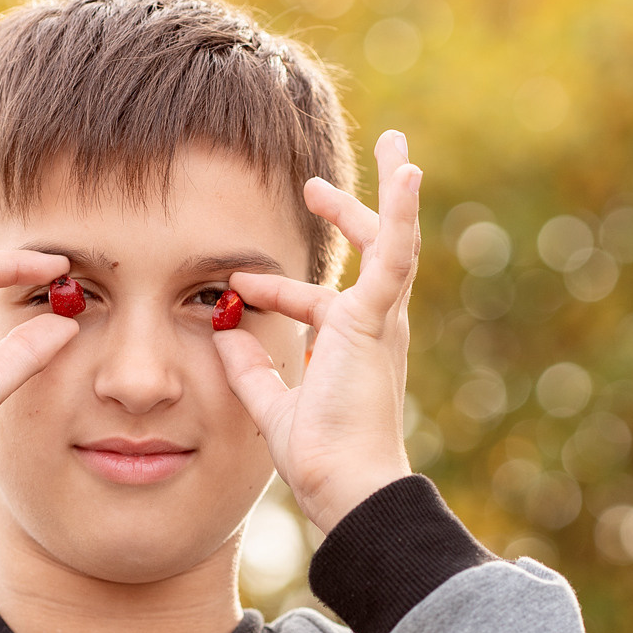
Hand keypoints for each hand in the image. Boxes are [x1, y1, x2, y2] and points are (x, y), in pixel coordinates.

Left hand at [214, 130, 420, 531]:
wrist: (347, 485)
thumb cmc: (320, 459)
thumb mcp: (273, 406)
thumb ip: (251, 371)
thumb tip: (224, 333)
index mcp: (347, 352)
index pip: (314, 305)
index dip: (276, 290)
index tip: (238, 280)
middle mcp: (371, 330)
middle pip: (367, 258)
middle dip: (352, 215)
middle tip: (321, 182)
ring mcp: (378, 321)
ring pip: (391, 243)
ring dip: (391, 194)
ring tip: (398, 148)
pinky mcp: (376, 317)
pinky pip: (394, 253)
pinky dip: (401, 212)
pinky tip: (408, 172)